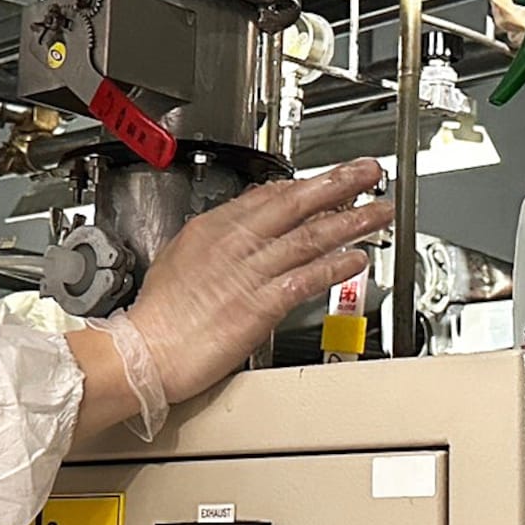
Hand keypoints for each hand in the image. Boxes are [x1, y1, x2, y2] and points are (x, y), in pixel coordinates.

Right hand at [99, 160, 390, 423]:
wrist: (145, 351)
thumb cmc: (158, 315)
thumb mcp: (180, 257)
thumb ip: (215, 239)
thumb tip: (237, 223)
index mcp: (213, 228)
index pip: (268, 195)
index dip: (305, 185)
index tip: (329, 180)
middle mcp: (234, 243)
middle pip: (296, 204)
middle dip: (337, 184)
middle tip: (367, 172)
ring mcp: (249, 272)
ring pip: (309, 237)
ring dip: (350, 222)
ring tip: (379, 212)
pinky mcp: (260, 305)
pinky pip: (306, 278)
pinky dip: (334, 266)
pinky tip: (357, 258)